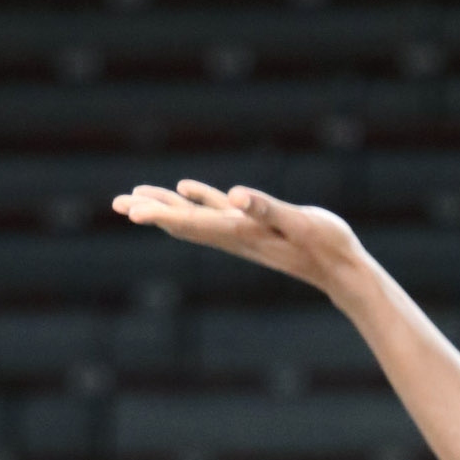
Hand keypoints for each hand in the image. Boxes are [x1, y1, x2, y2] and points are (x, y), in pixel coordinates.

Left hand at [111, 179, 363, 297]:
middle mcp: (234, 235)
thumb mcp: (300, 222)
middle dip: (150, 212)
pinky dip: (196, 199)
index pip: (191, 223)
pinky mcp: (254, 224)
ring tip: (136, 197)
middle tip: (116, 203)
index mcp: (240, 232)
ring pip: (193, 217)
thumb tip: (237, 196)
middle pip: (183, 223)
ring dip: (165, 207)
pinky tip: (186, 189)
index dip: (159, 214)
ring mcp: (242, 231)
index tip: (130, 210)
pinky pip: (216, 210)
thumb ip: (268, 209)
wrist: (342, 270)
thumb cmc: (326, 245)